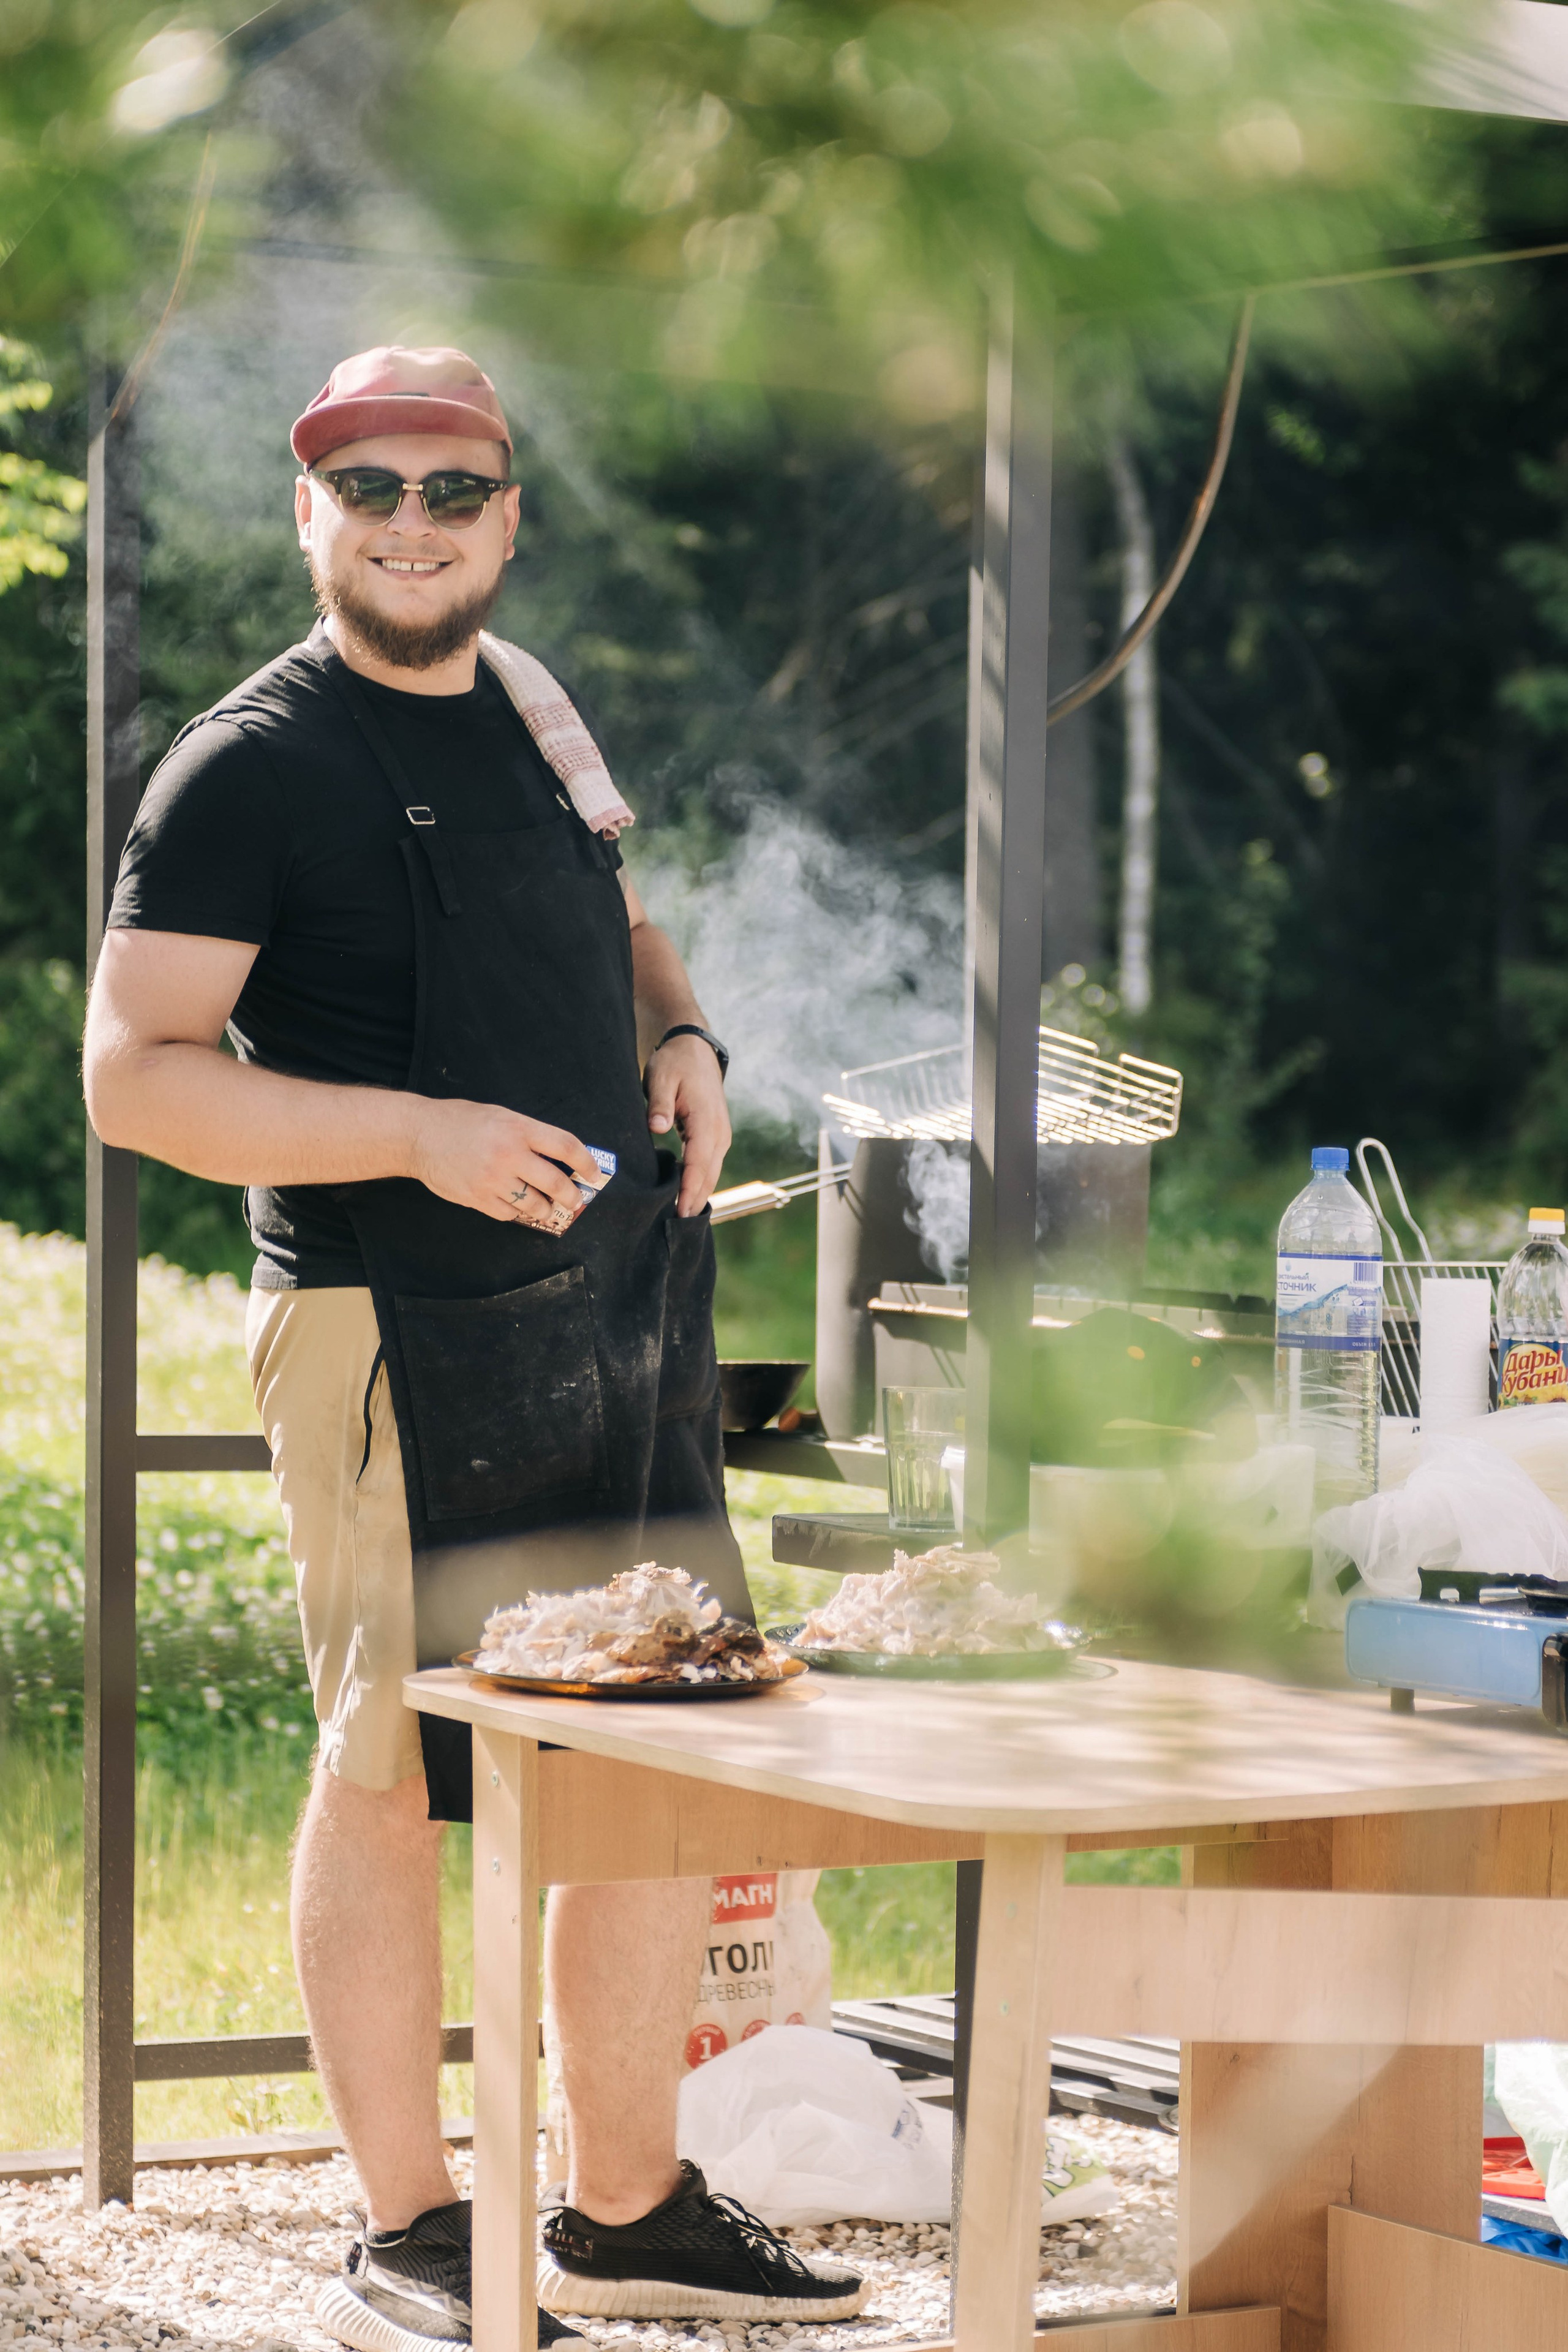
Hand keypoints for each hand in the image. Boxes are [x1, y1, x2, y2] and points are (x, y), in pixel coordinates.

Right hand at [407, 1097, 605, 1229]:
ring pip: (533, 1205)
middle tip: (575, 1200)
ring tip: (548, 1208)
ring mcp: (492, 1179)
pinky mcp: (477, 1198)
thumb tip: (559, 1159)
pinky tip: (515, 1205)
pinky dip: (516, 1212)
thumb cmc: (461, 1121)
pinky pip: (508, 1213)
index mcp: (518, 1128)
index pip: (565, 1146)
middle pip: (555, 1183)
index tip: (594, 1174)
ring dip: (546, 1210)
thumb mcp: (500, 1116)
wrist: (419, 1135)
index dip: (586, 1162)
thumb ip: (529, 1135)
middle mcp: (508, 1154)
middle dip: (571, 1195)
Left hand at [644, 1034, 730, 1215]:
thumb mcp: (662, 1076)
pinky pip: (709, 1167)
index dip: (688, 1190)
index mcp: (706, 1121)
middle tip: (676, 1229)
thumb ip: (659, 1103)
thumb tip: (657, 1127)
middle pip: (708, 1176)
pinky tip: (686, 1199)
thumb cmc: (675, 1063)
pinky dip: (700, 1184)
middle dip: (694, 1202)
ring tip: (680, 1221)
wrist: (695, 1050)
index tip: (678, 1212)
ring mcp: (720, 1136)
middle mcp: (719, 1133)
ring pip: (711, 1174)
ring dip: (698, 1197)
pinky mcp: (715, 1138)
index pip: (698, 1164)